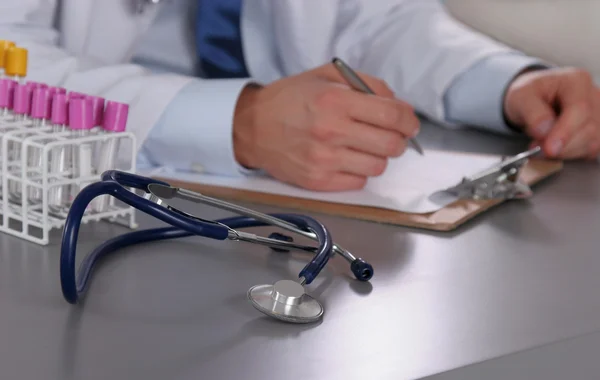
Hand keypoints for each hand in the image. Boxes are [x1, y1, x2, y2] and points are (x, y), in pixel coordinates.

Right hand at [232, 63, 419, 190]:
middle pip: (390, 145)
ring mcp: (324, 160)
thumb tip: (398, 104)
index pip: (391, 115)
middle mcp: (331, 132)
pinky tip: (346, 159)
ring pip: (377, 166)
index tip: (409, 122)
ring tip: (363, 147)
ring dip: (377, 156)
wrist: (252, 127)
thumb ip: (366, 83)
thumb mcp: (326, 76)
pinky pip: (358, 182)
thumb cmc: (290, 99)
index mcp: (335, 101)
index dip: (408, 120)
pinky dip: (359, 171)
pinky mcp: (317, 181)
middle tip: (391, 135)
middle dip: (398, 140)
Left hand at [504, 67, 599, 159]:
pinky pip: (592, 149)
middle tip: (536, 149)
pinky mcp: (598, 130)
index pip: (579, 109)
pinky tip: (556, 148)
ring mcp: (599, 114)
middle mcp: (593, 96)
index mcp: (576, 81)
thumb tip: (544, 131)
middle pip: (588, 129)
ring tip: (543, 146)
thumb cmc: (529, 94)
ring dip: (565, 152)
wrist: (533, 98)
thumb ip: (532, 113)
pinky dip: (572, 154)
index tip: (549, 149)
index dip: (565, 132)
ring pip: (592, 142)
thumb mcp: (521, 97)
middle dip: (561, 146)